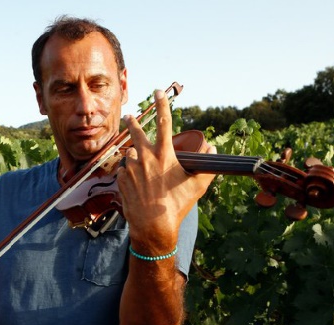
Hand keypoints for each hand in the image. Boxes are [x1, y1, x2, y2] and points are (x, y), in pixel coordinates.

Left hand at [117, 89, 215, 249]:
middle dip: (132, 122)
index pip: (163, 122)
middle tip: (129, 115)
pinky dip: (129, 174)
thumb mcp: (197, 185)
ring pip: (130, 155)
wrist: (153, 226)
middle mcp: (145, 158)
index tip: (157, 90)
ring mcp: (131, 168)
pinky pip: (124, 172)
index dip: (161, 104)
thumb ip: (206, 166)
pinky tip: (136, 184)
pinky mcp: (122, 180)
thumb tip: (211, 149)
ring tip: (139, 163)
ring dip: (134, 156)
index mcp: (164, 155)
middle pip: (136, 133)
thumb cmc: (177, 205)